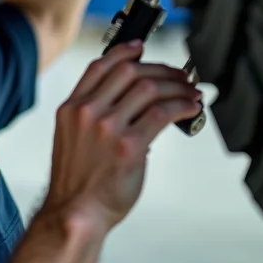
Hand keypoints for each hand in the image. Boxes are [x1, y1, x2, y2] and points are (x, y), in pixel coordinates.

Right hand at [41, 41, 201, 233]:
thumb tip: (135, 102)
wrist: (76, 214)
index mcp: (71, 108)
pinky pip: (163, 113)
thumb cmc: (78, 183)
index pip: (99, 67)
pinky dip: (182, 105)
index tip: (141, 48)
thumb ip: (95, 115)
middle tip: (178, 75)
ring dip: (177, 87)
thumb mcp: (73, 139)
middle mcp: (87, 112)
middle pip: (130, 72)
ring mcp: (107, 128)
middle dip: (160, 69)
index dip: (123, 53)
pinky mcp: (130, 146)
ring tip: (191, 93)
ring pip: (149, 89)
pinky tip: (191, 108)